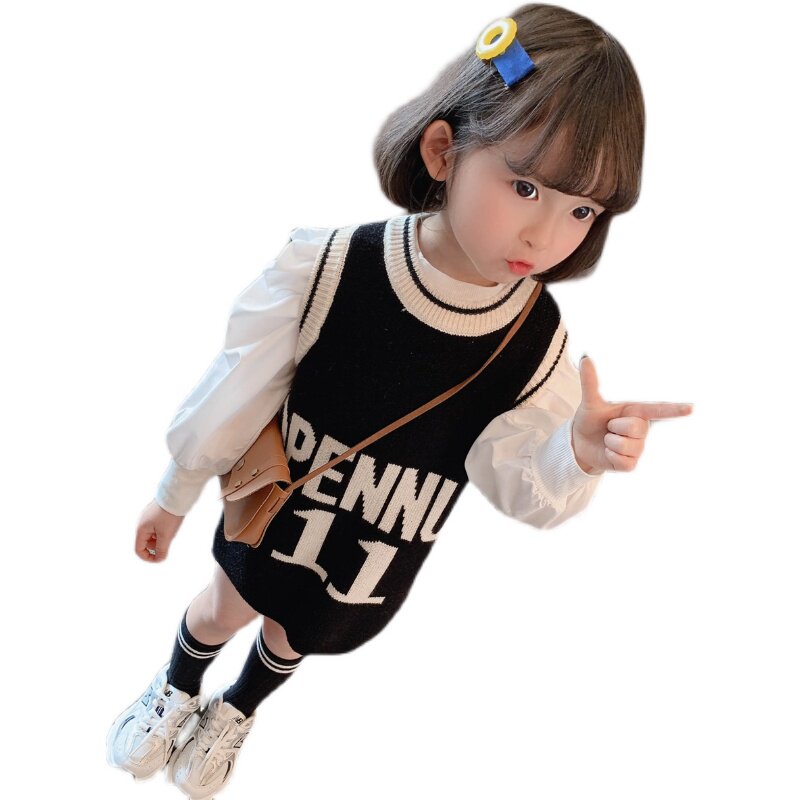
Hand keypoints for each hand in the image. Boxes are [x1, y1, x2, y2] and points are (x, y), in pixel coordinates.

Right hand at [134, 499, 183, 562]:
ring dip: (160, 538)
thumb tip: (159, 560)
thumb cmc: (169, 515)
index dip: (148, 557)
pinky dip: (162, 530)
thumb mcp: (166, 535)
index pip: (139, 550)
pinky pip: (155, 527)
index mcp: (140, 530)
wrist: (175, 496)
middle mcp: (140, 523)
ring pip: (151, 535)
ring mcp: (146, 517)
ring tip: (171, 530)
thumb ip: (161, 549)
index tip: (160, 558)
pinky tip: (171, 524)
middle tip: (168, 540)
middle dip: (156, 546)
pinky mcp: (153, 513)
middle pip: (145, 543)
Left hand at [571, 356, 692, 473]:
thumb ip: (590, 381)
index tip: (691, 408)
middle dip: (614, 426)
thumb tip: (585, 358)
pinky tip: (608, 453)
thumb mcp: (590, 401)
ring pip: (627, 445)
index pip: (659, 410)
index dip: (675, 409)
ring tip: (607, 439)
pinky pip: (624, 461)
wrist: (580, 442)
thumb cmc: (591, 419)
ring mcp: (638, 447)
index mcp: (636, 411)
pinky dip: (611, 456)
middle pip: (635, 427)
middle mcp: (641, 429)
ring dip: (610, 442)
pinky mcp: (631, 464)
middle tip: (608, 427)